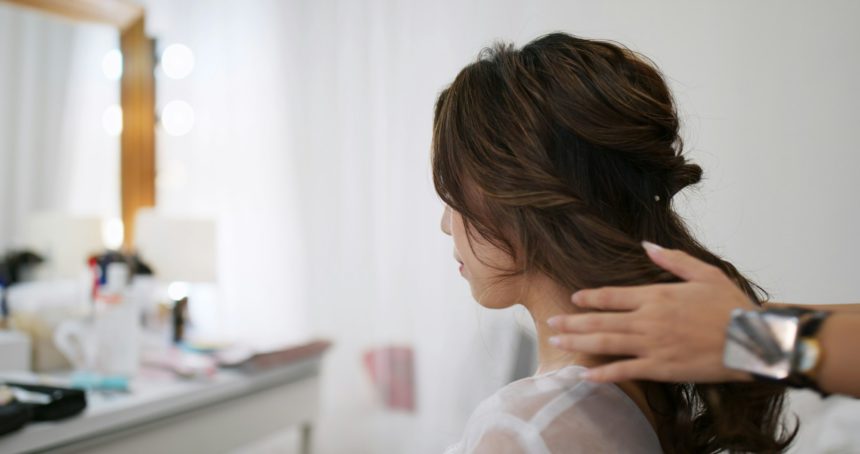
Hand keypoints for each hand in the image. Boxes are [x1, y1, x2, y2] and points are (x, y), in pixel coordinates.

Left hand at [548, 242, 754, 382]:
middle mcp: (649, 320)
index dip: (590, 297)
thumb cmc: (732, 306)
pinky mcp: (662, 368)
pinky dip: (604, 374)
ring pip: (606, 343)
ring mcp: (653, 345)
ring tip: (558, 341)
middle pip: (601, 320)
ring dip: (579, 342)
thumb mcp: (705, 273)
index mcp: (657, 295)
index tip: (573, 298)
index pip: (613, 295)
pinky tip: (586, 375)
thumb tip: (647, 246)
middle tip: (550, 322)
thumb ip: (672, 260)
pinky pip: (626, 371)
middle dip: (572, 321)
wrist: (754, 341)